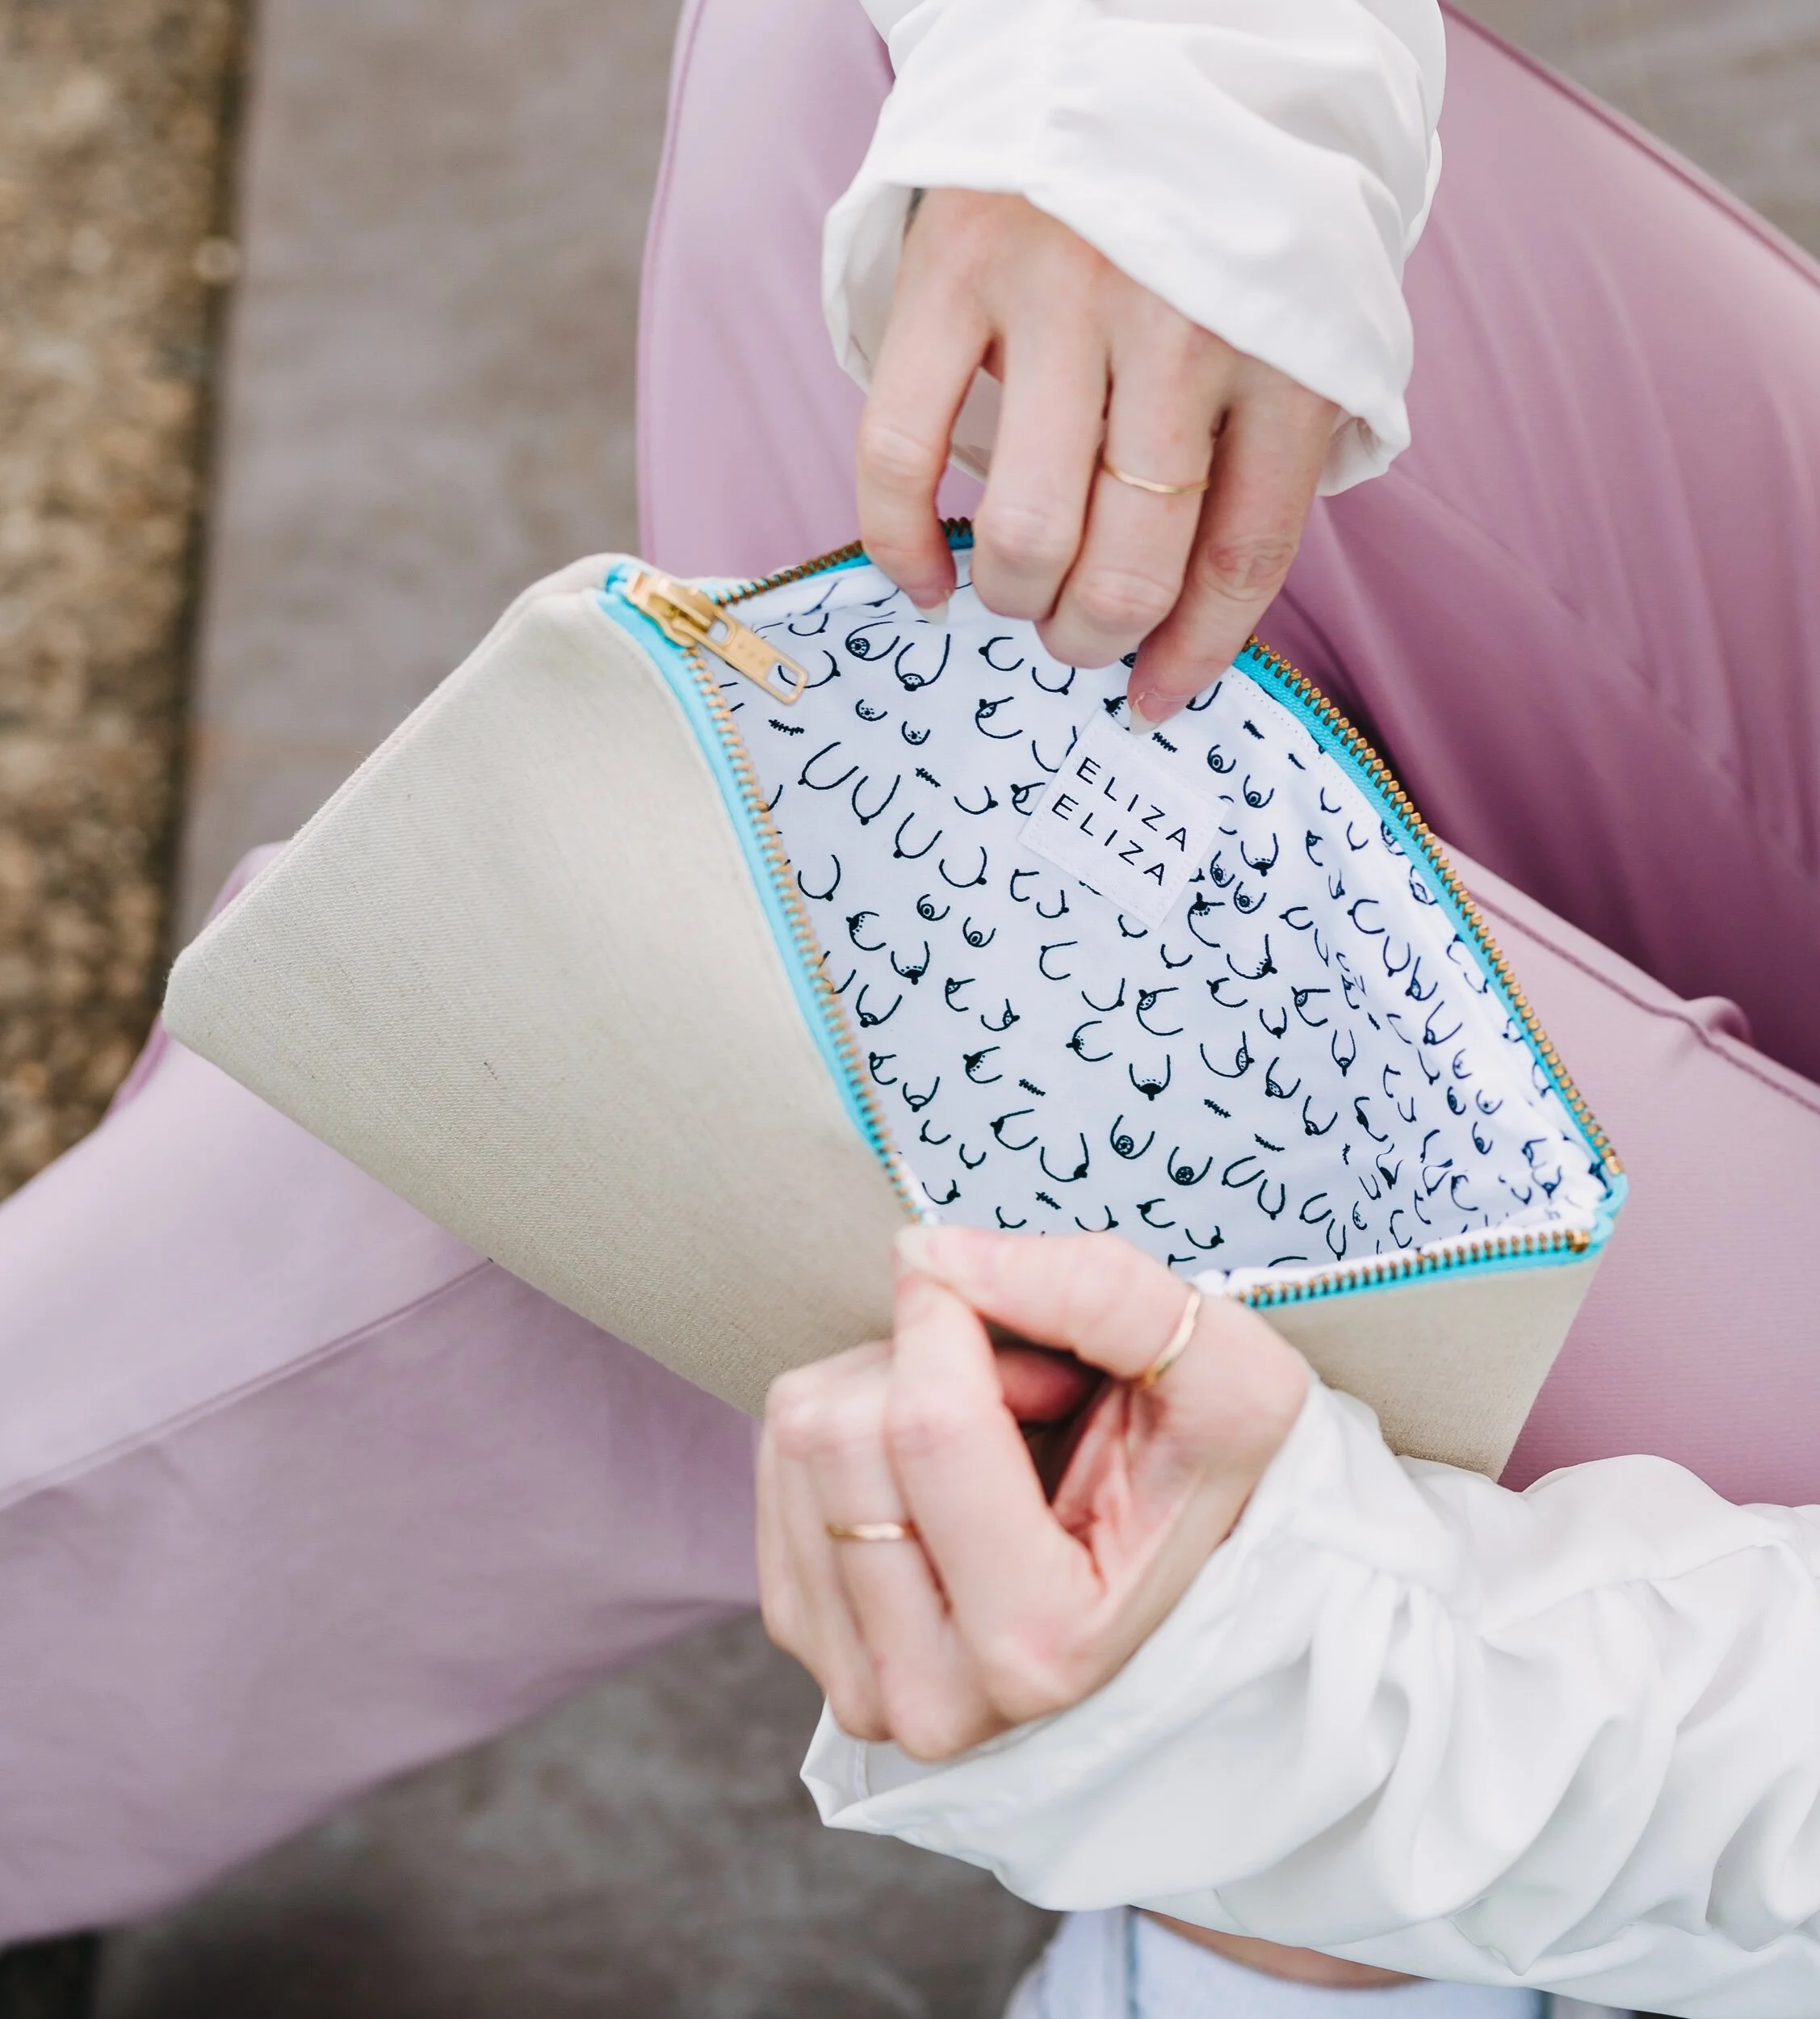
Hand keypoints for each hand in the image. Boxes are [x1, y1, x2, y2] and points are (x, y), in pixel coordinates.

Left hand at [758, 1226, 1307, 1760]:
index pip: (928, 1427)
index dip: (957, 1317)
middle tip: (1025, 1392)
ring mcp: (856, 1677)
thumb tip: (929, 1255)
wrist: (1190, 1564)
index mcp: (1037, 1647)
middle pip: (845, 1431)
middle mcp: (930, 1694)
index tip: (1029, 1320)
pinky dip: (855, 1415)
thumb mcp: (1227, 1376)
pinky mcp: (803, 1632)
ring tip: (993, 1428)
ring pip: (800, 1435)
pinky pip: (774, 1457)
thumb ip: (1102, 1297)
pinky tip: (939, 1461)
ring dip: (891, 1383)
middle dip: (931, 1362)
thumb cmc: (1212, 1476)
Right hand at [857, 192, 1338, 729]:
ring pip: (1023, 532)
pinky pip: (898, 454)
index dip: (1195, 654)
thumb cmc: (1216, 218)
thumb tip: (1191, 627)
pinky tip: (922, 580)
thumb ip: (1269, 450)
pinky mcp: (953, 272)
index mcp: (1282, 349)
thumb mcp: (1293, 319)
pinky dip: (899, 546)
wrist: (1132, 42)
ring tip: (1015, 592)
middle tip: (1075, 633)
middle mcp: (1176, 327)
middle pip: (1127, 565)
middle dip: (1093, 635)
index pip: (1242, 554)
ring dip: (1015, 598)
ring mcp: (1058, 298)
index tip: (1158, 700)